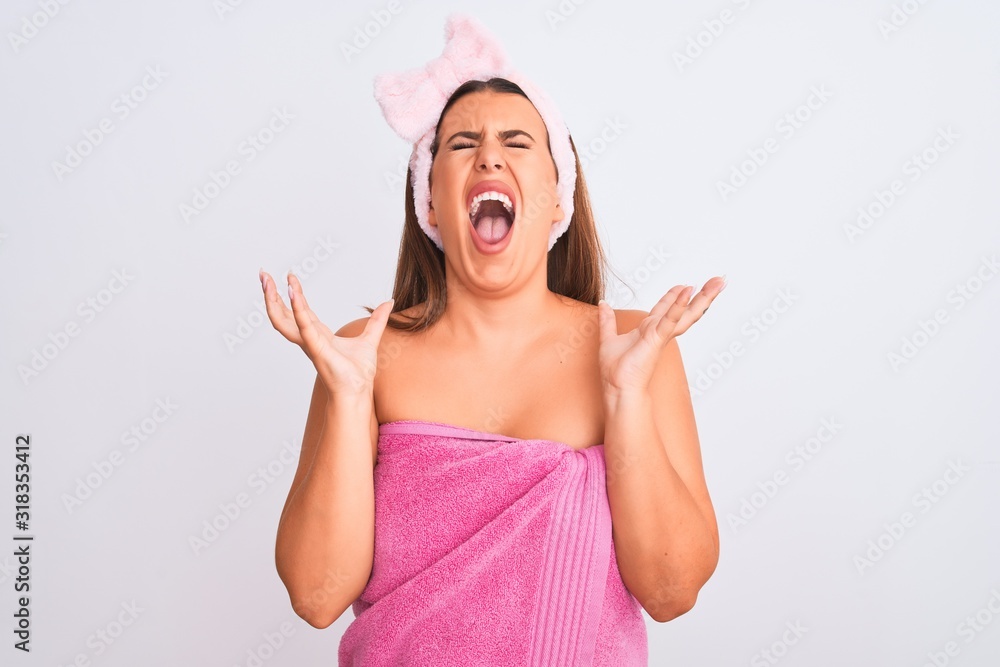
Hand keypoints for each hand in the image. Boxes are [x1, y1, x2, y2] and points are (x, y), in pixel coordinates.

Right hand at [259, 268, 394, 396]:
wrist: (359, 390)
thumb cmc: (359, 373)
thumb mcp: (370, 338)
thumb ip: (377, 320)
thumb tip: (388, 303)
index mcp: (318, 335)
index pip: (300, 310)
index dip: (294, 293)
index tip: (289, 277)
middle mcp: (309, 338)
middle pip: (284, 313)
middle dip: (271, 294)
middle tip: (263, 274)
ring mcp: (309, 343)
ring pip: (284, 320)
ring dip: (273, 300)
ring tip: (267, 281)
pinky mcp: (316, 348)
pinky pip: (304, 326)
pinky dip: (298, 310)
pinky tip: (294, 294)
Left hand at [596, 276, 726, 396]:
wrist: (617, 388)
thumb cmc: (615, 371)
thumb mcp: (608, 338)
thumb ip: (607, 321)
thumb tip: (603, 304)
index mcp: (650, 330)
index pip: (667, 308)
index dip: (676, 296)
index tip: (686, 284)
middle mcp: (659, 331)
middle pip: (686, 309)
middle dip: (702, 295)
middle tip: (718, 281)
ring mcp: (661, 334)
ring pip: (686, 312)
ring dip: (703, 296)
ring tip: (718, 282)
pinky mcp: (657, 339)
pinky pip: (669, 319)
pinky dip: (678, 305)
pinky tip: (688, 291)